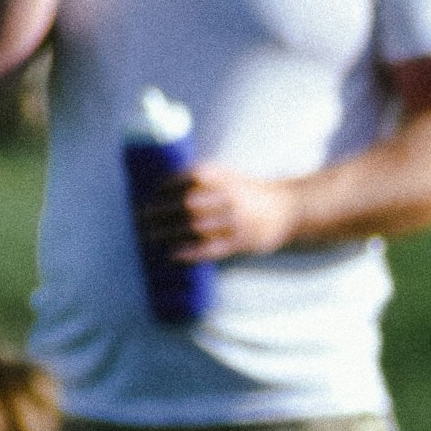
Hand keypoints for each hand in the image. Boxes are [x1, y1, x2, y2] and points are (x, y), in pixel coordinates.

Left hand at [141, 163, 299, 260]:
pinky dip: (190, 252)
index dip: (165, 187)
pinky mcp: (242, 241)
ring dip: (168, 233)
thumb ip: (204, 179)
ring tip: (148, 237)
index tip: (149, 195)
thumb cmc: (251, 193)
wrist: (289, 209)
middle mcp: (230, 196)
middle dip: (160, 211)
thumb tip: (164, 188)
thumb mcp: (230, 176)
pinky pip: (212, 249)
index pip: (187, 178)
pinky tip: (173, 254)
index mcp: (225, 177)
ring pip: (195, 227)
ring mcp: (237, 220)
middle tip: (140, 217)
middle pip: (187, 204)